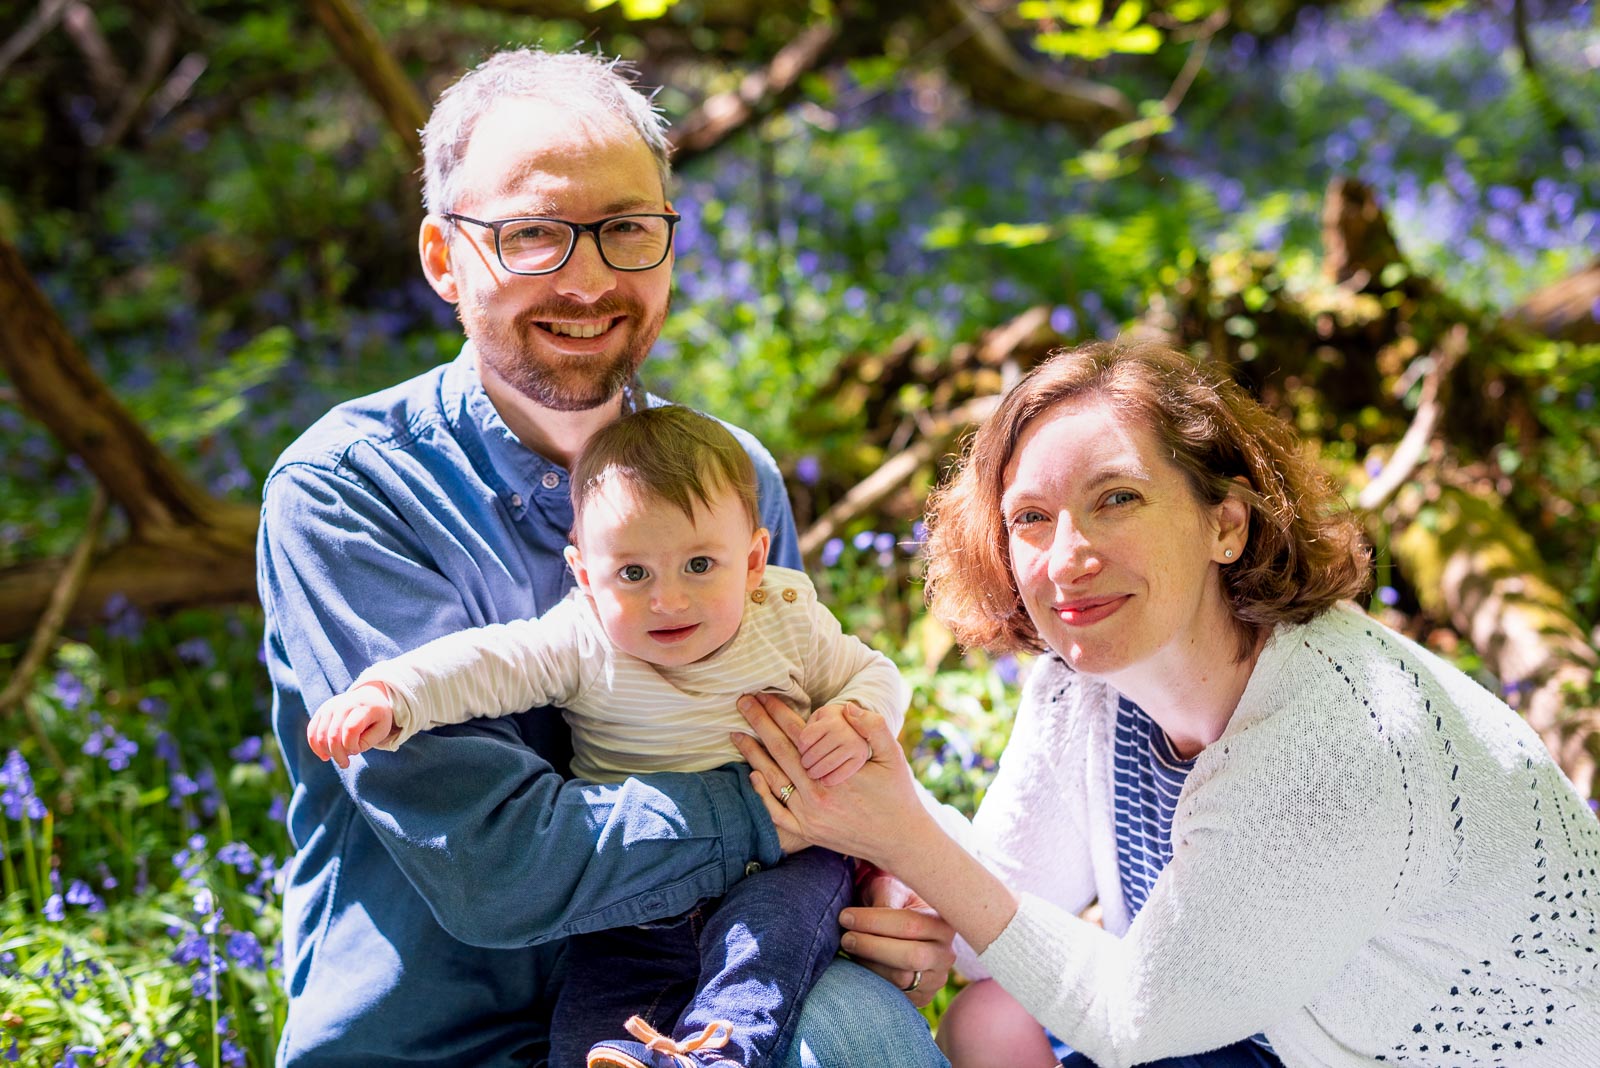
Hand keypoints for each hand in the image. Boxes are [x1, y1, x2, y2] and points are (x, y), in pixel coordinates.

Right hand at [307, 681, 397, 767]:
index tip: (357, 751)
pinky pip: (312, 731)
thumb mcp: (381, 730)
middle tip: (345, 764)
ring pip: (320, 735)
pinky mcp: (321, 711)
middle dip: (338, 754)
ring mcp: (330, 706)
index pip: (350, 729)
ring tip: (339, 759)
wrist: (369, 697)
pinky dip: (316, 746)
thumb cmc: (377, 718)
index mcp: (363, 707)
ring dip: (328, 752)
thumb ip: (366, 742)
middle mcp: (344, 704)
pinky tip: (325, 756)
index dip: (351, 746)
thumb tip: (347, 750)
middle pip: (333, 735)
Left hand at [730, 693, 924, 867]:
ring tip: (736, 734)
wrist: (900, 840)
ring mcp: (809, 816)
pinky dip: (761, 794)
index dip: (779, 712)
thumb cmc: (898, 795)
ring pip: (772, 779)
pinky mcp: (807, 832)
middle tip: (742, 702)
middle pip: (779, 751)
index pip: (799, 734)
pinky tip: (752, 775)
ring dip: (752, 754)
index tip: (763, 694)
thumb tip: (848, 707)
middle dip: (758, 723)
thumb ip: (874, 727)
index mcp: (835, 773)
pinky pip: (775, 813)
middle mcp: (817, 794)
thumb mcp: (894, 756)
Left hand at [840, 863, 956, 1007]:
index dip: (874, 921)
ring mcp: (937, 979)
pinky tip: (861, 964)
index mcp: (943, 923)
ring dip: (869, 964)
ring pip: (901, 979)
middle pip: (910, 957)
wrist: (902, 927)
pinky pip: (895, 996)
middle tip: (846, 938)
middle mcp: (945, 954)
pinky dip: (873, 981)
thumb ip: (883, 899)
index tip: (846, 917)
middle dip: (871, 947)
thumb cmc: (893, 902)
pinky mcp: (922, 998)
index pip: (910, 925)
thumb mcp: (891, 889)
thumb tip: (864, 921)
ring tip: (850, 948)